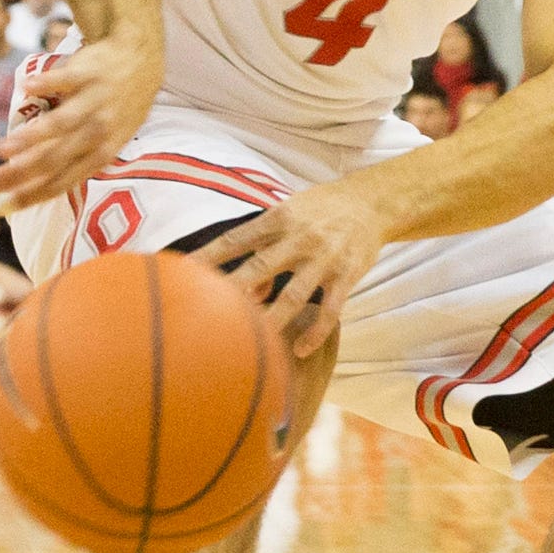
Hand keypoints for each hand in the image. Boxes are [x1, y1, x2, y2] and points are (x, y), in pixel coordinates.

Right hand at [0, 33, 161, 211]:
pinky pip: (65, 79)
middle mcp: (99, 131)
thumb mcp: (109, 138)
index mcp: (102, 153)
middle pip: (53, 159)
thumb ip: (75, 157)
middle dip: (17, 174)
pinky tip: (24, 88)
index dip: (31, 195)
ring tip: (1, 149)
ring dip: (29, 138)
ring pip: (60, 124)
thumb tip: (34, 179)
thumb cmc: (119, 106)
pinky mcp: (89, 72)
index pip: (62, 182)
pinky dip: (45, 83)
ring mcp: (94, 101)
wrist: (141, 60)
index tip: (2, 206)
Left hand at [190, 180, 385, 356]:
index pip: (236, 240)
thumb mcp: (289, 216)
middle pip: (259, 267)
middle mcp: (299, 238)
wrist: (372, 202)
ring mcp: (324, 259)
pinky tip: (298, 350)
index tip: (181, 273)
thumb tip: (248, 290)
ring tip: (251, 343)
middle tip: (204, 312)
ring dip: (271, 319)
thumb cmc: (321, 210)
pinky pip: (330, 310)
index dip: (208, 257)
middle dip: (231, 290)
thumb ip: (264, 247)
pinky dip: (314, 332)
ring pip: (293, 295)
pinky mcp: (347, 276)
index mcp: (278, 219)